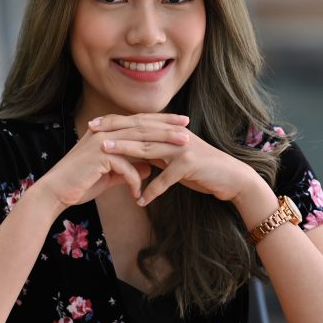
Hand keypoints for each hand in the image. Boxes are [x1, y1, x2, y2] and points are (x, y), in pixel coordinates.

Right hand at [36, 113, 190, 208]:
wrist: (56, 192)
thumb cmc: (82, 183)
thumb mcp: (111, 175)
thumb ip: (129, 168)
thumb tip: (149, 167)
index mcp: (108, 132)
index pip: (139, 122)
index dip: (160, 121)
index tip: (181, 123)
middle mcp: (105, 132)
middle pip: (142, 125)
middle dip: (167, 127)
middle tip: (188, 128)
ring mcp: (101, 142)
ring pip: (139, 140)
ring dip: (163, 144)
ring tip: (182, 150)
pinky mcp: (98, 157)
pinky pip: (125, 166)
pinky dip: (134, 181)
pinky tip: (137, 195)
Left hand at [88, 113, 262, 206]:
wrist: (231, 177)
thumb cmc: (202, 169)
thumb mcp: (175, 158)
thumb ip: (156, 154)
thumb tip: (133, 153)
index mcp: (169, 130)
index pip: (138, 122)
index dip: (115, 122)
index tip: (94, 124)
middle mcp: (175, 134)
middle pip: (139, 131)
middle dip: (114, 131)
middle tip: (91, 131)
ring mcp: (183, 148)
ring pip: (148, 149)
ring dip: (125, 151)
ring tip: (105, 154)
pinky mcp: (190, 164)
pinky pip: (166, 179)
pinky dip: (152, 191)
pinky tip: (140, 200)